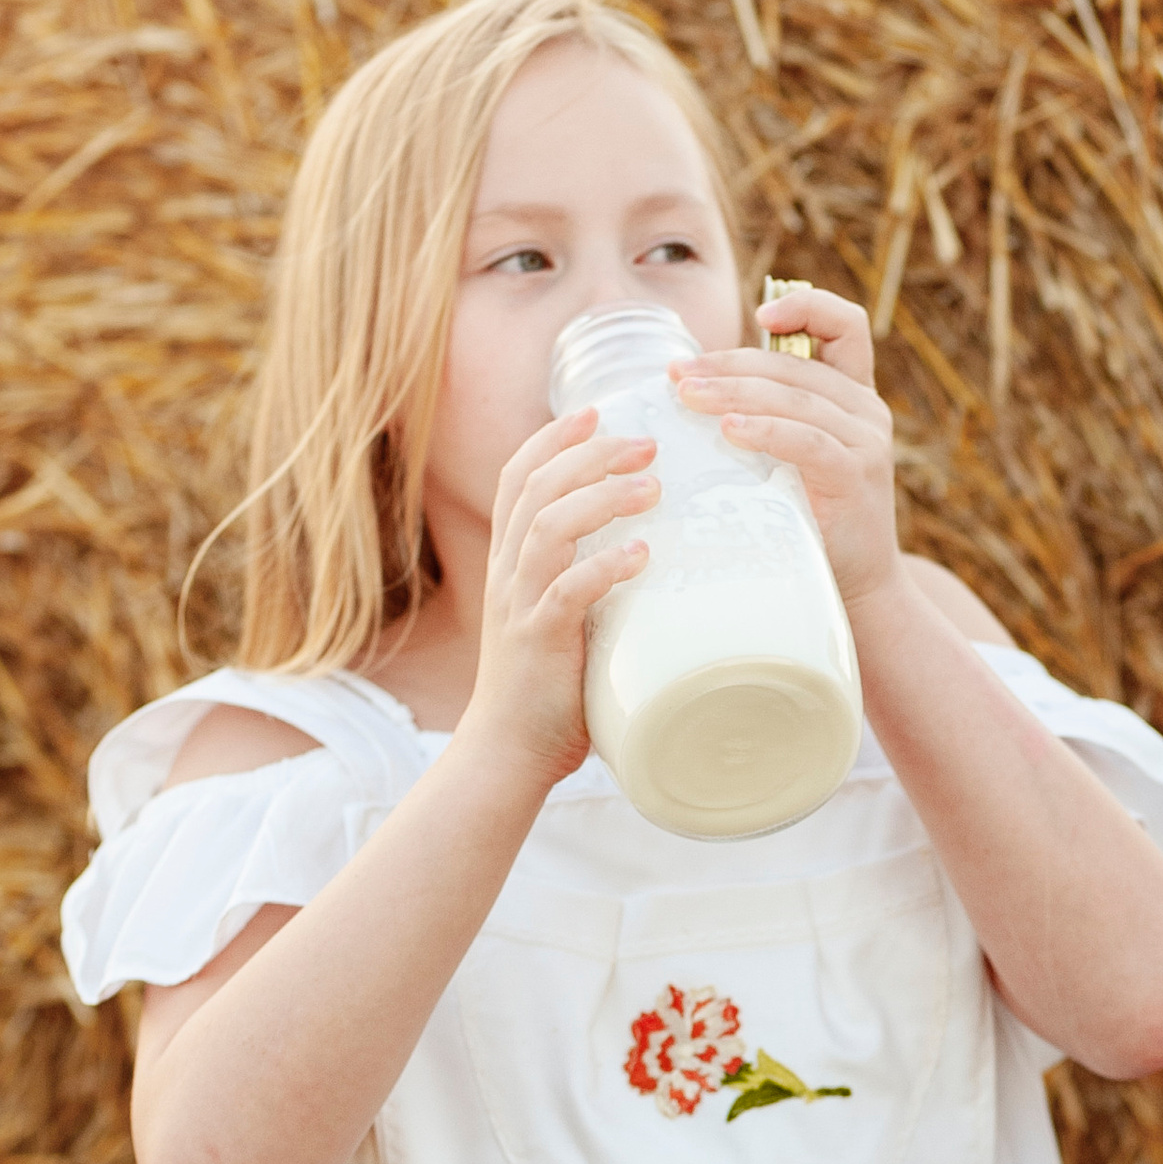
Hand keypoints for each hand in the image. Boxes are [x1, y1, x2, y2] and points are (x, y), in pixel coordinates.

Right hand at [458, 406, 655, 788]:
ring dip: (600, 499)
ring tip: (651, 486)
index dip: (552, 441)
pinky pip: (566, 594)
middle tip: (646, 441)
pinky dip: (602, 567)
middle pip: (536, 490)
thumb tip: (655, 554)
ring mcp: (520, 607)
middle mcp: (508, 574)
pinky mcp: (538, 644)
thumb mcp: (563, 617)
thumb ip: (592, 581)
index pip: (517, 480)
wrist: (507, 752)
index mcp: (510, 563)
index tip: (594, 412)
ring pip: (548, 530)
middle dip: (589, 456)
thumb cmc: (549, 687)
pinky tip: (639, 554)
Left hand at [675, 283, 899, 608]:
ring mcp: (865, 441)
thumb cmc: (812, 522)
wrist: (857, 588)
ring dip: (733, 391)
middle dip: (729, 362)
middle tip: (677, 374)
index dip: (806, 305)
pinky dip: (764, 429)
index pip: (846, 326)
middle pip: (794, 364)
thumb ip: (768, 417)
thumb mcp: (795, 458)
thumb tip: (690, 385)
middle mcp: (866, 410)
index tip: (760, 314)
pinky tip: (729, 429)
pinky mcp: (855, 475)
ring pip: (794, 395)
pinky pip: (805, 439)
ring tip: (686, 396)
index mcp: (854, 396)